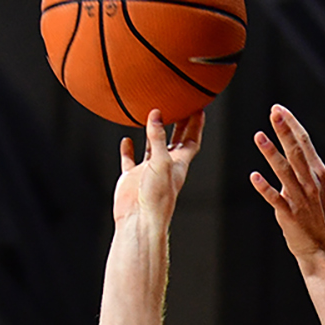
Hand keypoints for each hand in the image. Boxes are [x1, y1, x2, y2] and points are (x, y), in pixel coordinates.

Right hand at [112, 111, 204, 226]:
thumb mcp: (160, 161)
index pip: (191, 140)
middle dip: (179, 124)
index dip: (196, 125)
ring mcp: (148, 171)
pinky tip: (126, 140)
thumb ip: (157, 137)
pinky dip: (128, 149)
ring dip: (153, 133)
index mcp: (178, 163)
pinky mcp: (133, 178)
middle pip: (174, 140)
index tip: (199, 108)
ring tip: (153, 117)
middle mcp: (165, 166)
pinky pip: (130, 160)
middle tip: (180, 106)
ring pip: (152, 147)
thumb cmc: (156, 196)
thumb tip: (156, 114)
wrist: (139, 219)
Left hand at [248, 105, 324, 266]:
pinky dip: (265, 188)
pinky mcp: (290, 216)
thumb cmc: (318, 217)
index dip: (292, 124)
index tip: (280, 108)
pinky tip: (254, 176)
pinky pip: (276, 199)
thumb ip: (302, 169)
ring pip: (285, 172)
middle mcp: (311, 183)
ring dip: (271, 153)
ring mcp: (301, 199)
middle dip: (284, 131)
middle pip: (296, 152)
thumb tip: (289, 149)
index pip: (305, 142)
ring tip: (259, 136)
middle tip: (273, 112)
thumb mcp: (315, 188)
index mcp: (318, 173)